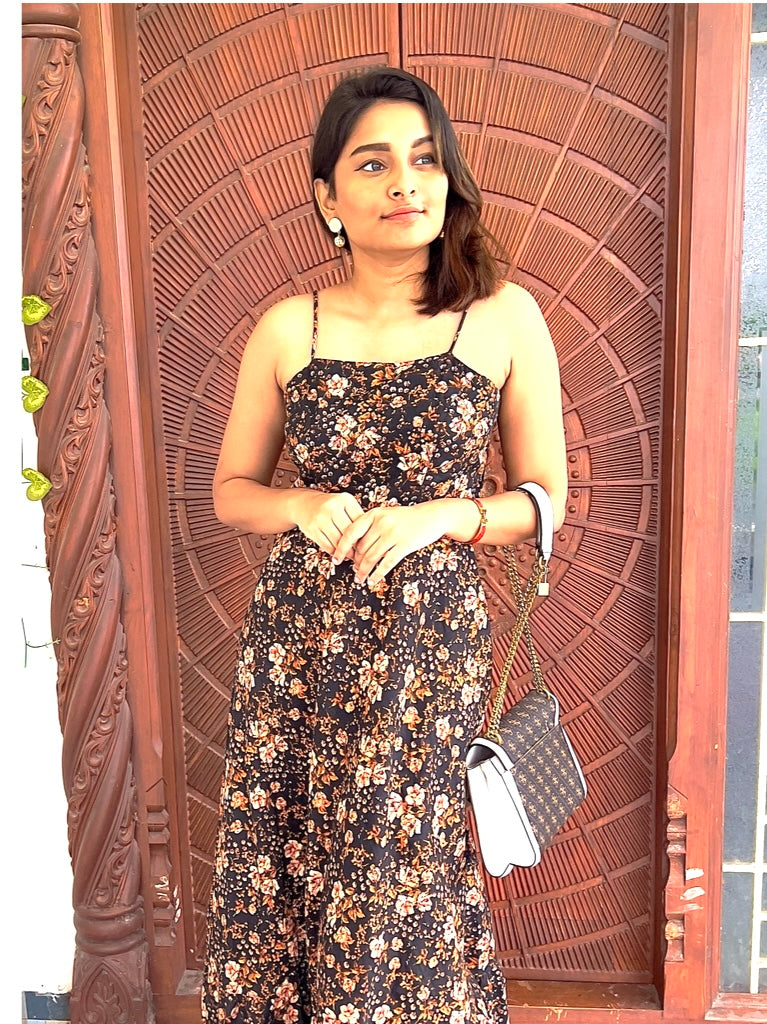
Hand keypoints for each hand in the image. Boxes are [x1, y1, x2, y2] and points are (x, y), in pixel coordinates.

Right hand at [294, 490, 365, 556]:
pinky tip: (338, 553)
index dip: (364, 535)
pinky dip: (334, 552)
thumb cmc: (330, 506)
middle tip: (360, 554)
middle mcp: (332, 506)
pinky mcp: (311, 529)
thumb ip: (356, 517)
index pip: (360, 522)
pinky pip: (327, 546)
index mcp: (345, 499)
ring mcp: (321, 518)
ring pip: (338, 542)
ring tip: (350, 556)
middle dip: (355, 546)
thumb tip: (369, 538)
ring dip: (345, 552)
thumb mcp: (345, 505)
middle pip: (349, 533)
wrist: (304, 504)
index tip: (367, 544)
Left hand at [332, 503, 449, 586]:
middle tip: (353, 572)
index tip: (336, 559)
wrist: (431, 515)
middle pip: (361, 548)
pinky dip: (377, 574)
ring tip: (360, 579)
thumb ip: (370, 526)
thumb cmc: (406, 518)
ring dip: (363, 571)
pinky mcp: (404, 545)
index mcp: (373, 514)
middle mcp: (381, 522)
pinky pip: (386, 563)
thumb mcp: (385, 515)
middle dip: (355, 563)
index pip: (350, 533)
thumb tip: (352, 547)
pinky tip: (373, 580)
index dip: (341, 548)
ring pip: (371, 557)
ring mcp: (393, 533)